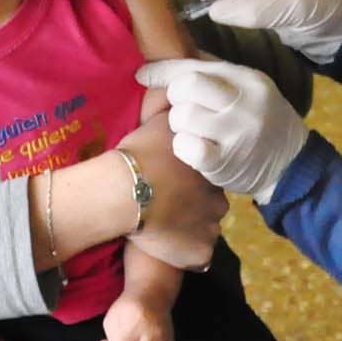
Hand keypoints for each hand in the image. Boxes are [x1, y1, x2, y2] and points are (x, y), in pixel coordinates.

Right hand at [116, 113, 227, 269]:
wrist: (123, 190)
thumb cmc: (137, 154)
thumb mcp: (156, 120)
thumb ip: (168, 104)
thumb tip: (172, 85)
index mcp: (210, 169)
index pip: (206, 177)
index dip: (187, 180)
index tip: (169, 182)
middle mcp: (218, 198)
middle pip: (210, 203)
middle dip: (194, 204)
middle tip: (166, 203)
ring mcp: (211, 227)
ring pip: (205, 229)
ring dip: (190, 228)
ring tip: (163, 225)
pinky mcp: (201, 252)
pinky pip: (197, 256)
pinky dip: (186, 253)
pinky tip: (166, 245)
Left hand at [136, 58, 308, 201]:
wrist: (290, 163)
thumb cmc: (259, 119)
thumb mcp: (246, 88)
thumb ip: (211, 74)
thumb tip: (156, 67)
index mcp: (247, 80)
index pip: (196, 66)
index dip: (164, 70)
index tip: (143, 74)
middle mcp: (243, 103)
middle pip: (186, 87)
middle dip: (176, 98)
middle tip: (185, 109)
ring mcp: (235, 134)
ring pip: (182, 117)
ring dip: (180, 125)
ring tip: (196, 131)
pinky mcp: (224, 163)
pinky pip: (184, 146)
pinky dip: (183, 147)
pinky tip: (196, 149)